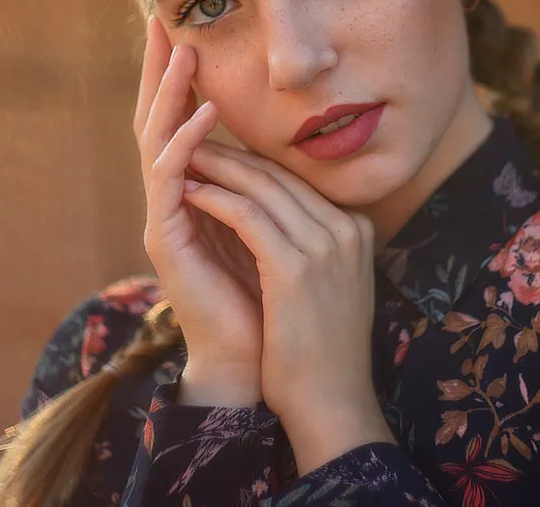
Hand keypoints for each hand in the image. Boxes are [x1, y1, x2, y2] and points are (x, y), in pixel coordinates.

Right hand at [135, 17, 262, 406]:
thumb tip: (279, 138)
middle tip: (159, 16)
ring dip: (168, 93)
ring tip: (181, 51)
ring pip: (156, 140)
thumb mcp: (268, 220)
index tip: (185, 25)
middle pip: (154, 118)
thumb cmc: (266, 291)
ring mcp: (161, 217)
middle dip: (156, 67)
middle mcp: (168, 198)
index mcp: (191, 191)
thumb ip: (260, 182)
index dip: (177, 74)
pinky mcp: (164, 240)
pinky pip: (169, 180)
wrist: (255, 357)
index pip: (179, 119)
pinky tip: (202, 114)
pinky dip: (186, 143)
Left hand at [182, 142, 395, 472]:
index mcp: (357, 230)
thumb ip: (318, 248)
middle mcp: (346, 229)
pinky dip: (215, 197)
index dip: (253, 164)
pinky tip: (188, 190)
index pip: (297, 182)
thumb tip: (284, 224)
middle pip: (280, 176)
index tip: (219, 152)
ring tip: (183, 156)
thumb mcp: (332, 286)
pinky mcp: (296, 265)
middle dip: (232, 154)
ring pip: (262, 186)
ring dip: (217, 167)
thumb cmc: (322, 352)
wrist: (332, 402)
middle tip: (192, 138)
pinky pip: (247, 214)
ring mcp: (326, 244)